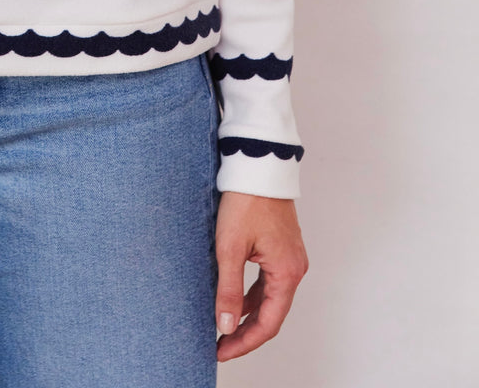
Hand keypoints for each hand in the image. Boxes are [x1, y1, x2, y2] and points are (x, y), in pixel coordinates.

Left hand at [214, 191, 308, 360]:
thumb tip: (226, 325)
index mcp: (287, 272)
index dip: (244, 341)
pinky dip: (252, 294)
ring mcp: (290, 257)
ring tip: (223, 325)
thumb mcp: (230, 248)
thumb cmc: (245, 201)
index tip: (221, 350)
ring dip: (248, 313)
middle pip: (271, 313)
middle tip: (219, 344)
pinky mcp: (281, 246)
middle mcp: (294, 268)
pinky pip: (268, 280)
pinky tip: (234, 298)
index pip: (268, 323)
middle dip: (245, 331)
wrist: (257, 164)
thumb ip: (229, 289)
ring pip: (269, 297)